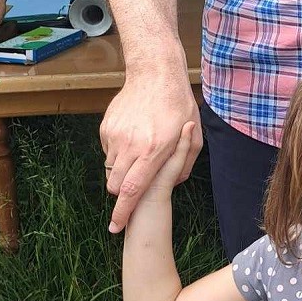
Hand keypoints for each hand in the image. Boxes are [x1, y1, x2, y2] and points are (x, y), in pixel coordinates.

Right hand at [100, 72, 201, 233]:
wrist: (155, 73)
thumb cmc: (179, 105)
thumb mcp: (195, 133)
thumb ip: (185, 162)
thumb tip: (175, 182)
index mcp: (153, 151)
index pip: (132, 190)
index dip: (123, 212)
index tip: (116, 227)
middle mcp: (131, 145)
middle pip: (115, 185)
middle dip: (123, 192)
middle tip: (137, 184)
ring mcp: (115, 135)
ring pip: (110, 168)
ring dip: (122, 171)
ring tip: (141, 155)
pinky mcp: (107, 127)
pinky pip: (108, 151)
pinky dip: (119, 153)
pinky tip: (134, 138)